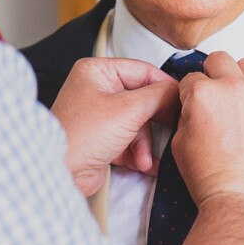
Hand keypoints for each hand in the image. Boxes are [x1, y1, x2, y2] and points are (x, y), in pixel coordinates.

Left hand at [51, 57, 179, 197]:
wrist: (60, 173)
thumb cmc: (82, 135)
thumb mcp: (128, 109)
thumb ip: (158, 96)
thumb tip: (177, 90)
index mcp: (98, 72)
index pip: (142, 71)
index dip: (164, 86)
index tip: (183, 99)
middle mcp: (97, 91)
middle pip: (142, 100)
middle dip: (154, 121)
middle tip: (172, 127)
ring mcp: (99, 117)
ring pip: (138, 124)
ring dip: (145, 144)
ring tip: (144, 159)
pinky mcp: (102, 140)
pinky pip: (129, 142)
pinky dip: (138, 154)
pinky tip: (144, 165)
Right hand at [171, 52, 243, 238]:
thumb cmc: (212, 179)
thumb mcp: (180, 144)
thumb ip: (187, 115)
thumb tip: (192, 107)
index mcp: (204, 94)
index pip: (191, 77)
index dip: (189, 93)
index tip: (193, 104)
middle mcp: (234, 89)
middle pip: (220, 60)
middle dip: (212, 75)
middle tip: (213, 95)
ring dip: (238, 78)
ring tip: (236, 100)